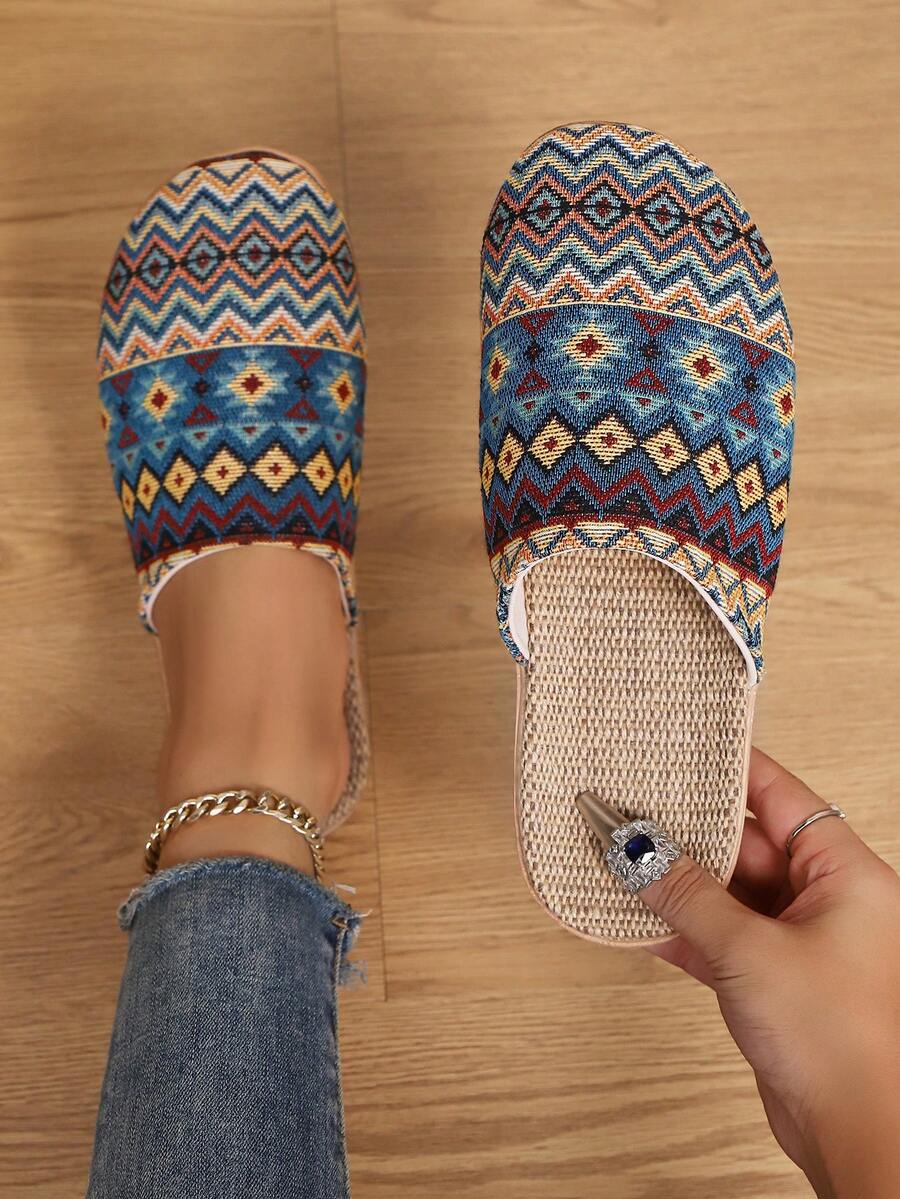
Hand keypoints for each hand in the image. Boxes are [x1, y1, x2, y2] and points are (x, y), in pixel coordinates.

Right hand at [637, 747, 899, 1198]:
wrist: (861, 1135)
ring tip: (623, 860)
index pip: (782, 797)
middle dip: (688, 835)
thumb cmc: (842, 1041)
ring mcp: (800, 942)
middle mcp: (827, 902)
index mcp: (845, 874)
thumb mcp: (752, 951)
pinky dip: (682, 931)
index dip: (731, 770)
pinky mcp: (775, 981)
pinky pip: (721, 938)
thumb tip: (638, 849)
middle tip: (632, 812)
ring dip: (677, 887)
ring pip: (729, 895)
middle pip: (747, 846)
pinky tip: (637, 921)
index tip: (683, 750)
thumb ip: (688, 895)